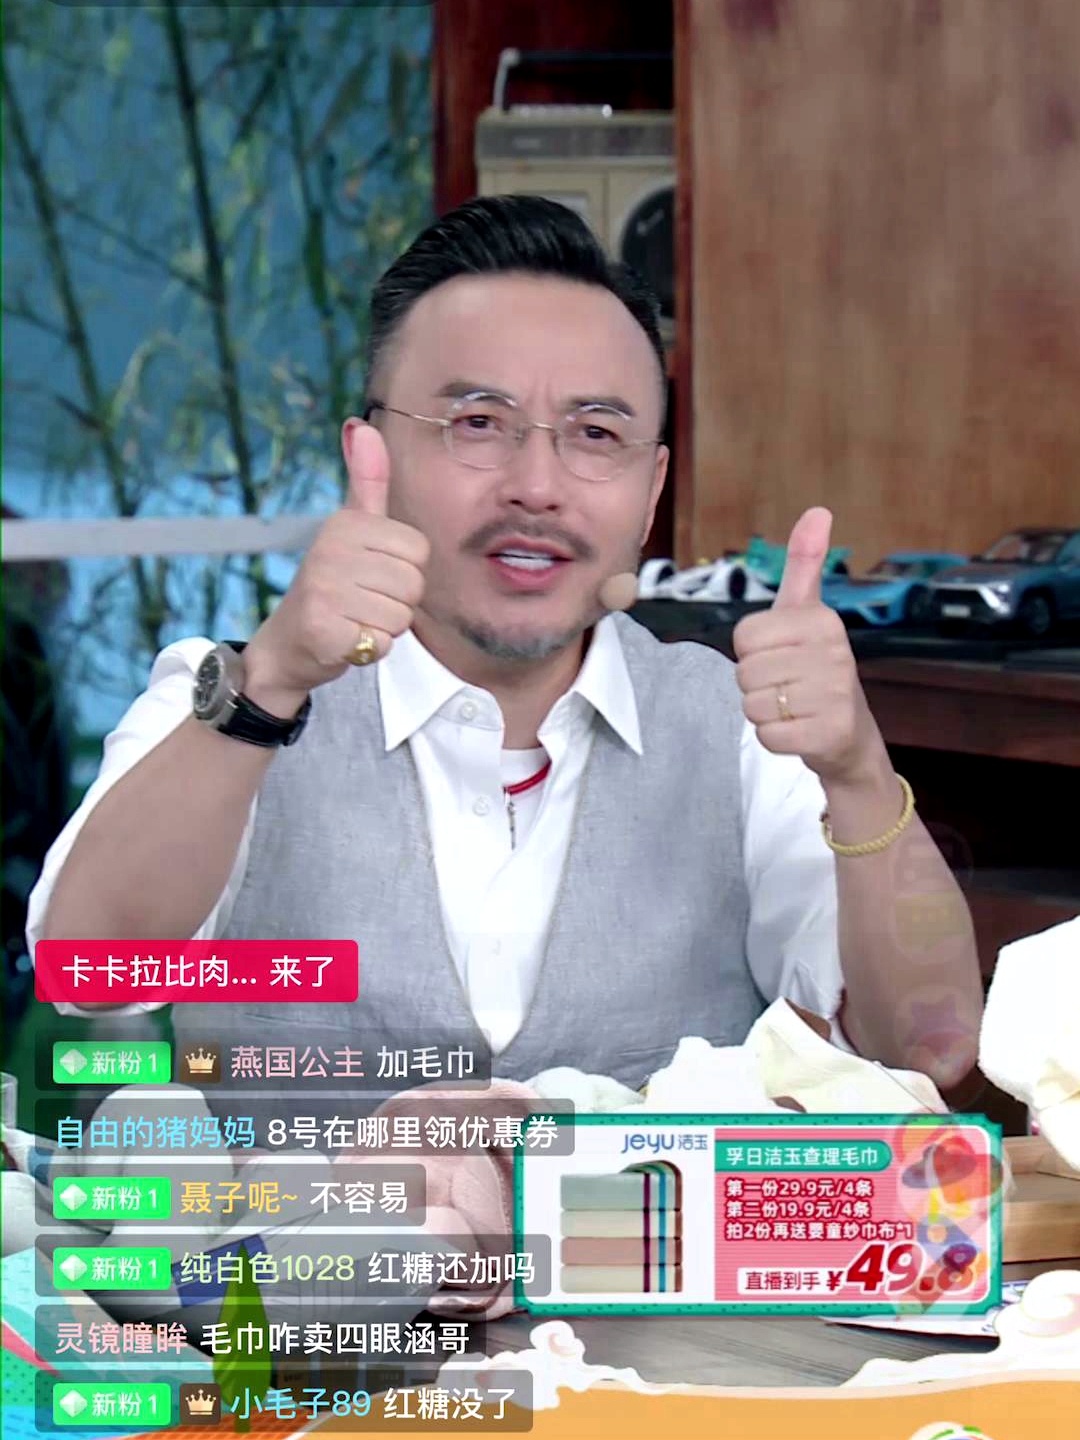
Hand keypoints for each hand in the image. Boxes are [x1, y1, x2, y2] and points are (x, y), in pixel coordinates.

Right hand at [243, 421, 429, 714]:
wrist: (289, 643)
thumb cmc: (332, 583)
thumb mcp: (350, 527)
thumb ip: (367, 481)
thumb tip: (363, 425)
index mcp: (345, 524)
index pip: (419, 552)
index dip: (405, 572)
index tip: (372, 575)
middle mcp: (330, 551)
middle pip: (413, 584)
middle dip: (397, 603)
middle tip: (363, 602)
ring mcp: (324, 591)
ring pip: (400, 617)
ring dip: (384, 627)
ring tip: (354, 618)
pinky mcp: (324, 631)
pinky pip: (381, 643)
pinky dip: (369, 650)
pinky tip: (345, 639)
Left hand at [732, 507, 882, 782]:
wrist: (848, 732)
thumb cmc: (816, 667)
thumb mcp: (807, 613)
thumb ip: (804, 564)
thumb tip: (817, 510)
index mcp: (822, 620)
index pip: (744, 637)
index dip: (751, 653)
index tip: (779, 656)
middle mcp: (834, 653)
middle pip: (746, 673)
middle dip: (756, 686)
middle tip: (786, 686)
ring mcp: (834, 695)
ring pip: (753, 706)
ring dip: (764, 712)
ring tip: (792, 707)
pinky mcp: (829, 734)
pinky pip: (768, 736)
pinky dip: (774, 738)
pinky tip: (798, 730)